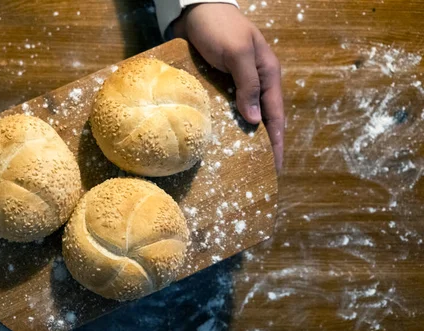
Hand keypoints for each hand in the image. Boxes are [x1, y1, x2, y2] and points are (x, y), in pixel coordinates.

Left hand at [172, 3, 283, 172]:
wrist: (195, 11)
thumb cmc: (219, 28)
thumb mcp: (238, 54)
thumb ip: (248, 85)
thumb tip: (255, 121)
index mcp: (268, 74)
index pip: (276, 115)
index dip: (277, 142)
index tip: (276, 167)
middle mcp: (256, 82)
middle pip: (264, 119)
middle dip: (264, 145)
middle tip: (260, 172)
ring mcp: (238, 83)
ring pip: (246, 116)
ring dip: (246, 137)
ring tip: (242, 162)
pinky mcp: (221, 83)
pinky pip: (228, 109)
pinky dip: (228, 125)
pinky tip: (222, 140)